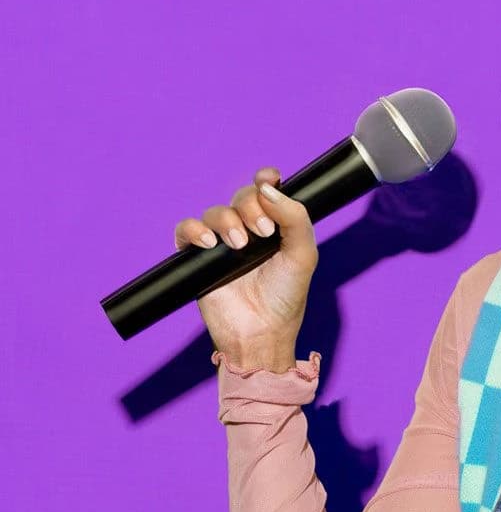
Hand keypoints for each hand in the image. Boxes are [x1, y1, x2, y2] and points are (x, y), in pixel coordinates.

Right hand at [173, 166, 317, 364]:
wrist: (262, 332)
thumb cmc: (286, 297)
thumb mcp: (303, 255)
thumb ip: (295, 217)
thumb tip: (269, 187)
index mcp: (276, 227)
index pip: (267, 191)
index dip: (266, 179)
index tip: (269, 179)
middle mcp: (250, 231)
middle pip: (242, 197)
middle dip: (251, 206)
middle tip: (263, 232)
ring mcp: (223, 244)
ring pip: (215, 212)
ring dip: (226, 221)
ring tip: (239, 245)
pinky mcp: (198, 259)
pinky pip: (186, 230)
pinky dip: (193, 230)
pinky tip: (208, 243)